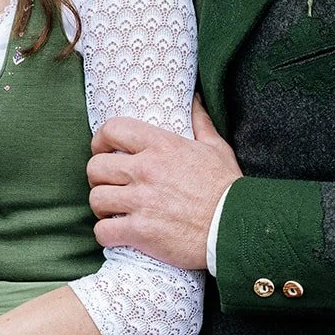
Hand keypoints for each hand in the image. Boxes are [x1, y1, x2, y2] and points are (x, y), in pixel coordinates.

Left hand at [87, 96, 241, 267]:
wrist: (239, 228)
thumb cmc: (228, 189)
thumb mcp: (216, 149)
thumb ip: (201, 123)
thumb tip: (196, 100)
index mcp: (161, 146)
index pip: (112, 130)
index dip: (100, 140)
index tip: (102, 151)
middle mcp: (147, 170)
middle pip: (95, 167)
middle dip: (98, 178)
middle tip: (108, 186)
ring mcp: (142, 201)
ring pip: (96, 199)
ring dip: (100, 207)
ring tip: (112, 211)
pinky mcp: (141, 231)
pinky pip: (103, 231)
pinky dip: (105, 234)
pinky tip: (116, 234)